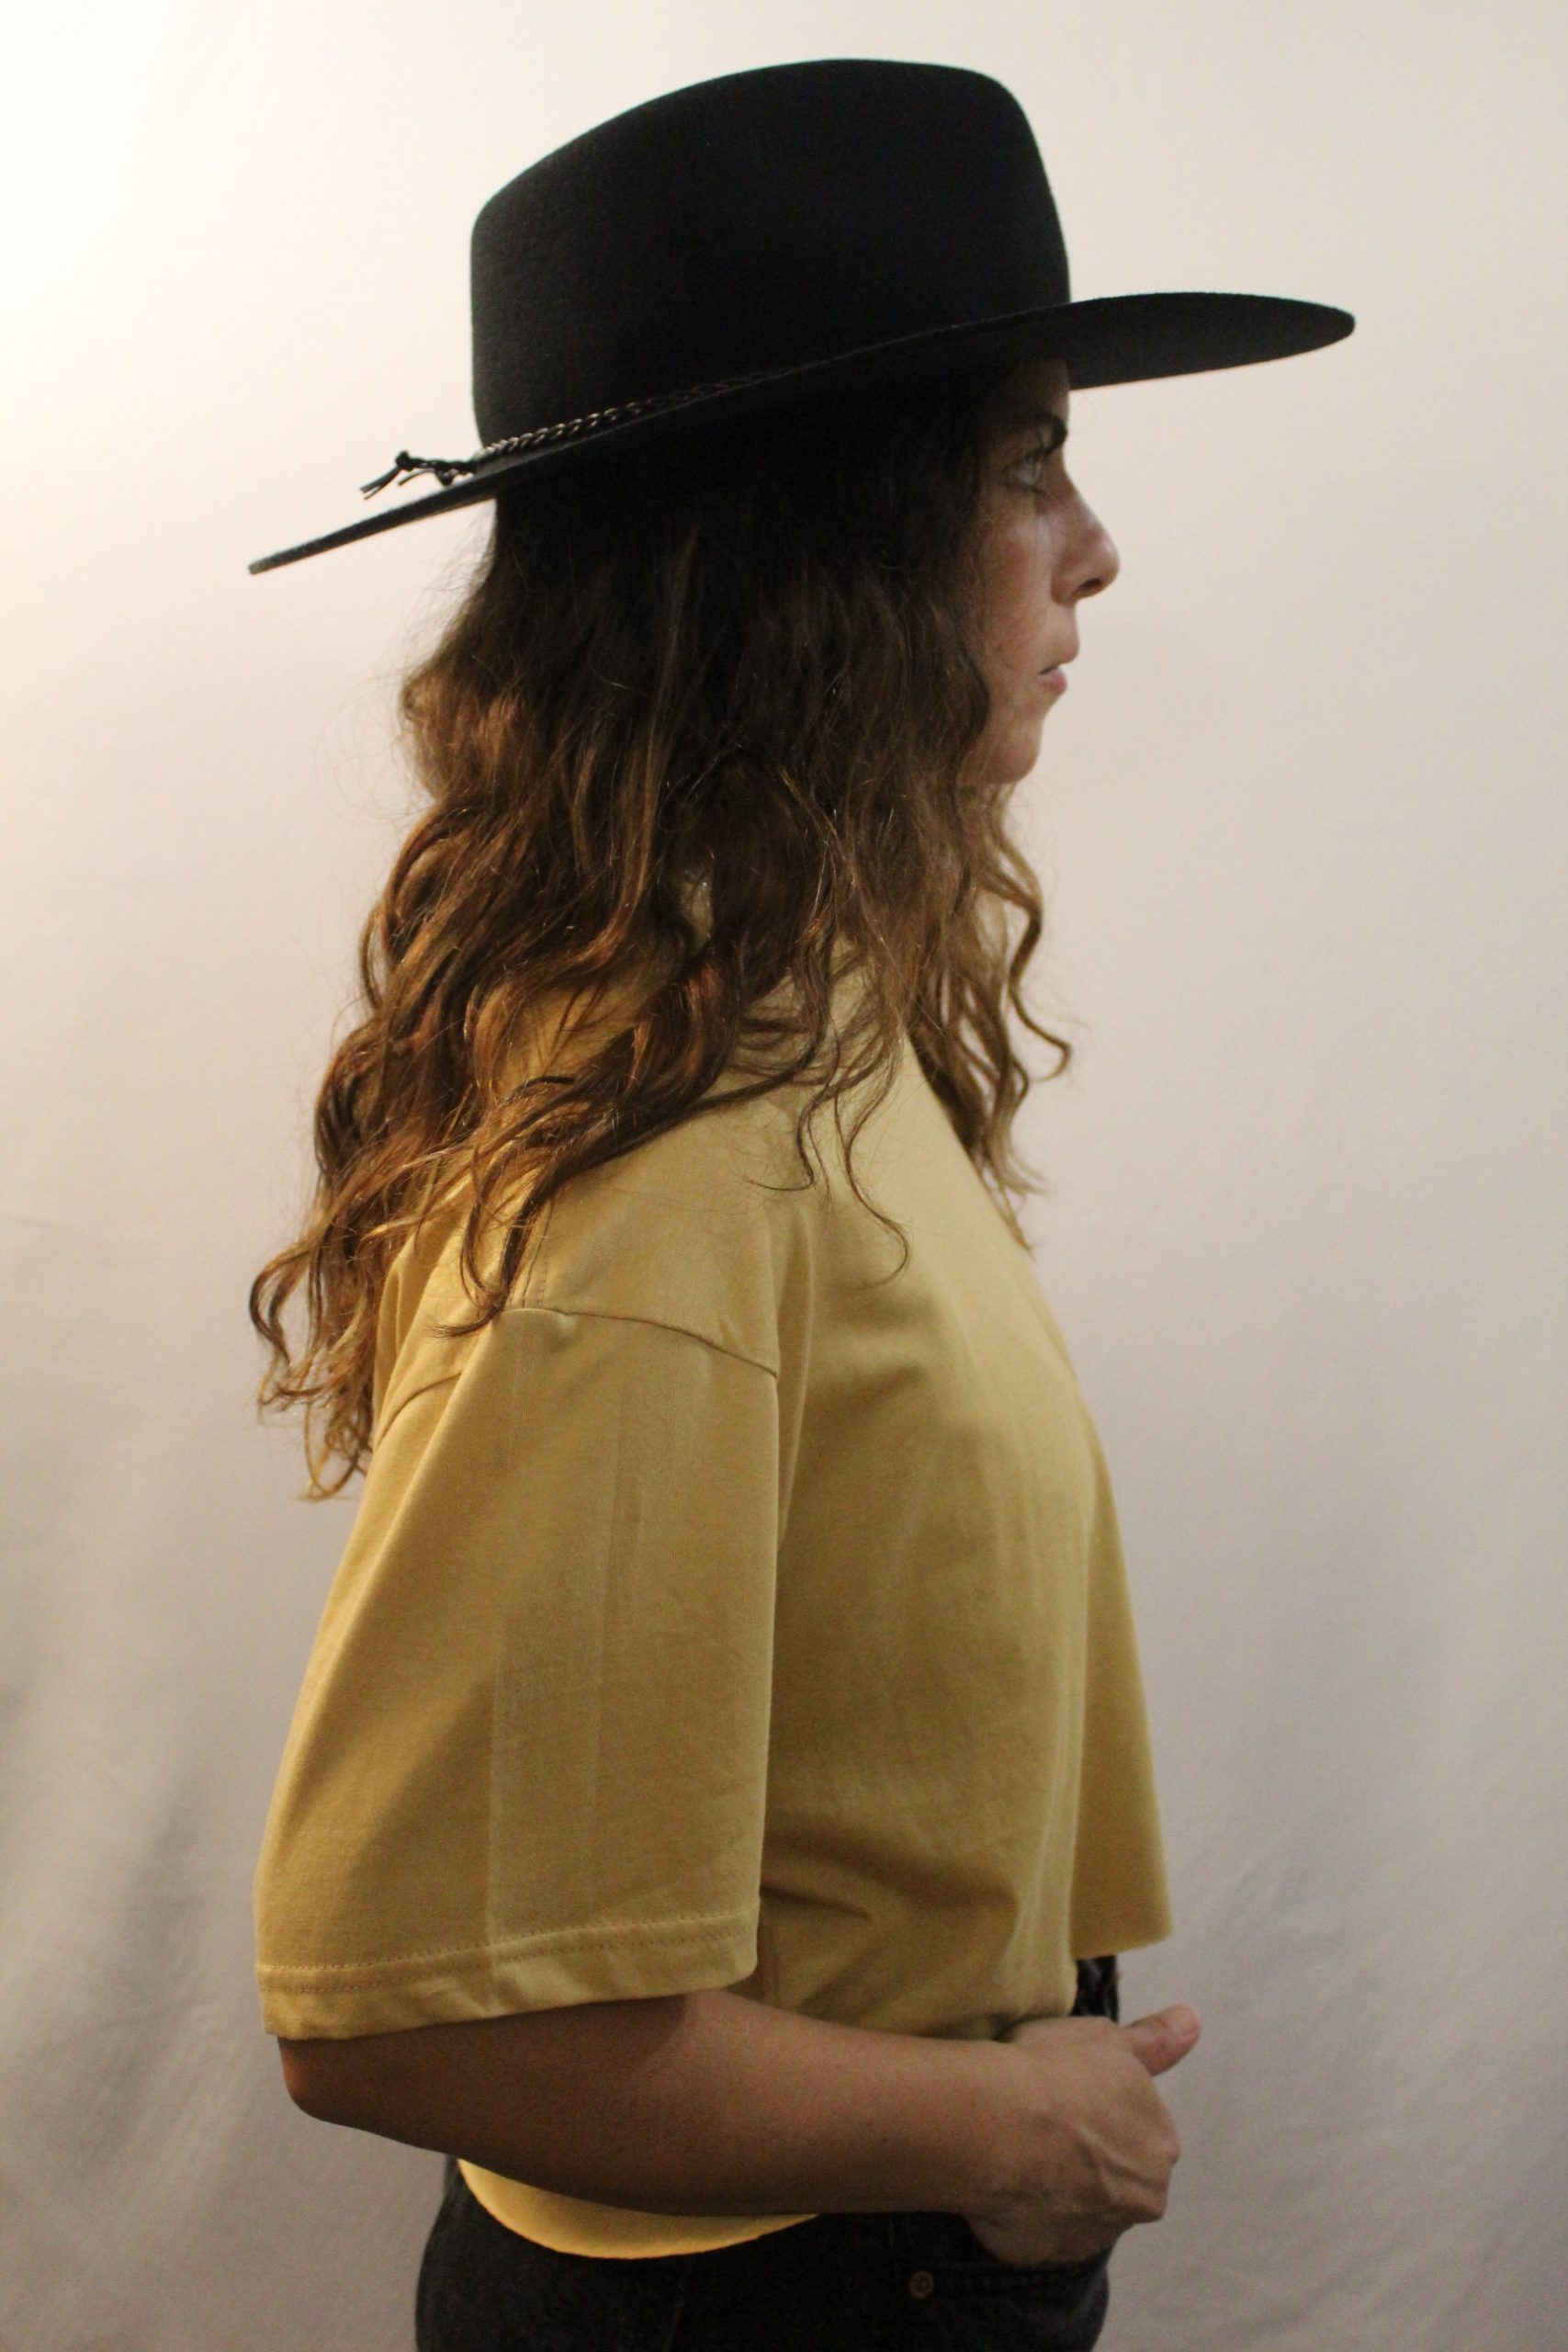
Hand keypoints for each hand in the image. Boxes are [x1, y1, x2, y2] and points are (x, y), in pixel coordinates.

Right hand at [961, 2002, 1200, 2267]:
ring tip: (1020, 2151)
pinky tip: (1007, 2179)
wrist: (995, 2124)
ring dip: (1062, 2187)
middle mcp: (1143, 2198)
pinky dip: (1030, 2210)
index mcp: (1161, 2144)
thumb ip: (1155, 2040)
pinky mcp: (1053, 2255)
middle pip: (1120, 2176)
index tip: (1068, 2094)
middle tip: (1044, 2125)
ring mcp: (1099, 2232)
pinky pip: (1044, 2230)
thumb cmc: (1052, 2071)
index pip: (1140, 2131)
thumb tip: (1194, 2020)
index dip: (1102, 2110)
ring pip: (1084, 2207)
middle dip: (1091, 2158)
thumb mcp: (1106, 2037)